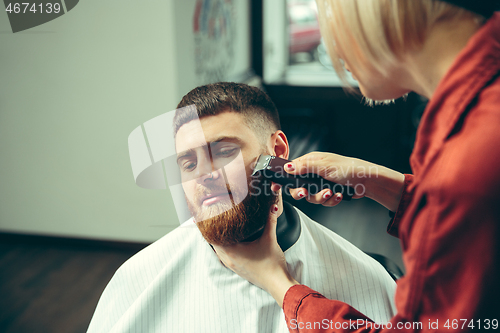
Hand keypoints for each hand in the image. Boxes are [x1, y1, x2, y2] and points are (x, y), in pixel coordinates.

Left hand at [212, 204, 299, 307]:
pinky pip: (225, 257)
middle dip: (214, 232)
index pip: (212, 238)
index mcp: (232, 252)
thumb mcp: (270, 239)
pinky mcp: (238, 270)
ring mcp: (233, 266)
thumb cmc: (272, 264)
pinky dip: (225, 249)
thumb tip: (273, 206)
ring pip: (219, 251)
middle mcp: (229, 260)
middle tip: (215, 219)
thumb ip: (270, 220)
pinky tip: (232, 242)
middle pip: (214, 244)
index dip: (210, 226)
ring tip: (222, 229)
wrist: (277, 283)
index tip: (209, 217)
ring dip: (219, 241)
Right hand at [283, 152, 404, 211]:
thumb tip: (286, 166)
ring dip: (321, 197)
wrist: (368, 181)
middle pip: (298, 188)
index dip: (282, 179)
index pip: (290, 170)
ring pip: (311, 197)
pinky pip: (323, 201)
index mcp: (310, 162)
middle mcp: (314, 173)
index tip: (275, 187)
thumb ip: (304, 167)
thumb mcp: (324, 166)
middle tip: (305, 193)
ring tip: (331, 192)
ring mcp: (321, 184)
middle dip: (302, 193)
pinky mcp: (329, 193)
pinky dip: (331, 200)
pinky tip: (338, 194)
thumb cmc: (349, 168)